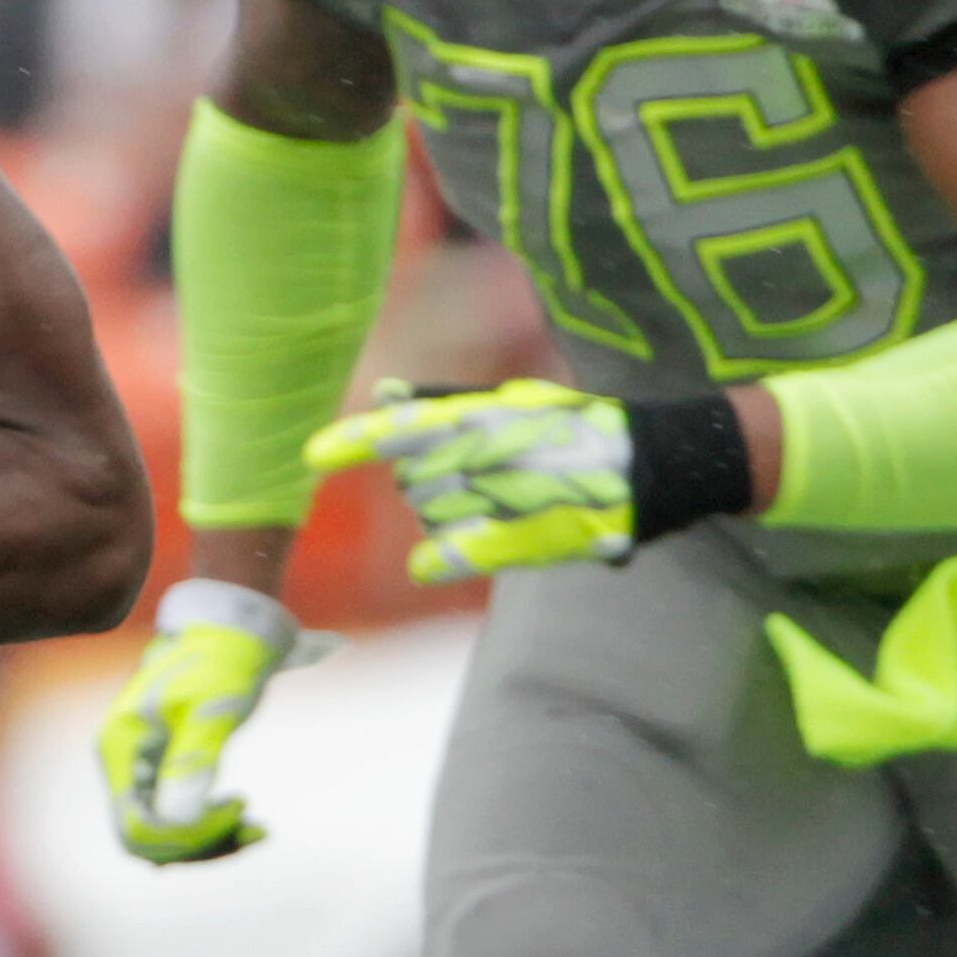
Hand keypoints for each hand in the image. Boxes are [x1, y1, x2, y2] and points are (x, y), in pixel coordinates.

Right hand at [97, 579, 331, 864]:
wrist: (229, 632)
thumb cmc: (221, 661)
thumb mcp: (212, 707)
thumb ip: (193, 759)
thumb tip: (177, 818)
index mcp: (120, 748)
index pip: (137, 826)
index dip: (187, 834)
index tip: (240, 803)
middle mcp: (123, 767)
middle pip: (148, 842)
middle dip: (202, 844)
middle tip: (254, 825)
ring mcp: (141, 773)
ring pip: (166, 839)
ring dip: (213, 844)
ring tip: (260, 831)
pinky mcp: (165, 776)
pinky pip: (181, 823)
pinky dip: (214, 830)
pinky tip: (251, 823)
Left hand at [306, 378, 636, 583]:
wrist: (643, 465)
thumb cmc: (573, 429)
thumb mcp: (511, 403)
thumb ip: (444, 403)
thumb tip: (385, 395)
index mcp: (484, 416)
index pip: (406, 427)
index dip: (358, 441)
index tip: (313, 456)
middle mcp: (488, 452)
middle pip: (413, 480)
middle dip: (423, 484)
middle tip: (474, 479)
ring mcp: (503, 496)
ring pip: (433, 515)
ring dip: (446, 515)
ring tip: (495, 501)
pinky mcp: (520, 536)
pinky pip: (458, 551)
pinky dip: (442, 556)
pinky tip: (431, 562)